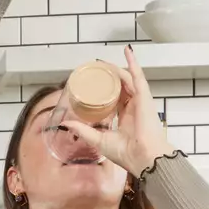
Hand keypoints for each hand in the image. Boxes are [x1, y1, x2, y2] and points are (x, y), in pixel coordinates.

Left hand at [63, 45, 173, 176]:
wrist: (143, 157)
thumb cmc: (126, 153)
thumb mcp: (98, 140)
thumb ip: (83, 131)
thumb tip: (64, 123)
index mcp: (125, 118)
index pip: (114, 99)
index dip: (103, 91)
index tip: (92, 85)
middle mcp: (133, 107)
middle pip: (119, 86)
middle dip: (107, 77)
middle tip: (94, 70)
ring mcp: (139, 100)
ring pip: (126, 79)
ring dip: (114, 69)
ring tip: (101, 63)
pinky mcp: (144, 96)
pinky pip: (138, 76)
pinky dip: (133, 63)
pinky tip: (127, 51)